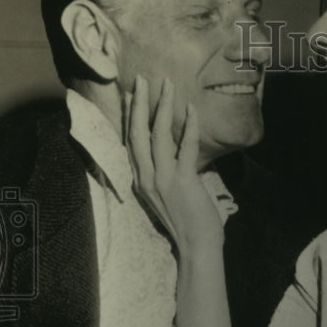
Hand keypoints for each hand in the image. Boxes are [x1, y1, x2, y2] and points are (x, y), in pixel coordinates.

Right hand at [126, 75, 223, 255]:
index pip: (130, 142)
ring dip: (162, 107)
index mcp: (141, 181)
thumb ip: (164, 175)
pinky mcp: (183, 181)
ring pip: (157, 135)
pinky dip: (189, 126)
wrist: (197, 248)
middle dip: (139, 103)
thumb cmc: (188, 223)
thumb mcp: (167, 196)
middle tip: (142, 79)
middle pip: (137, 133)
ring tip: (167, 85)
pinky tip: (192, 109)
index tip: (130, 95)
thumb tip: (171, 152)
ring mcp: (163, 180)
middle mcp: (147, 178)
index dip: (129, 116)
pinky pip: (184, 146)